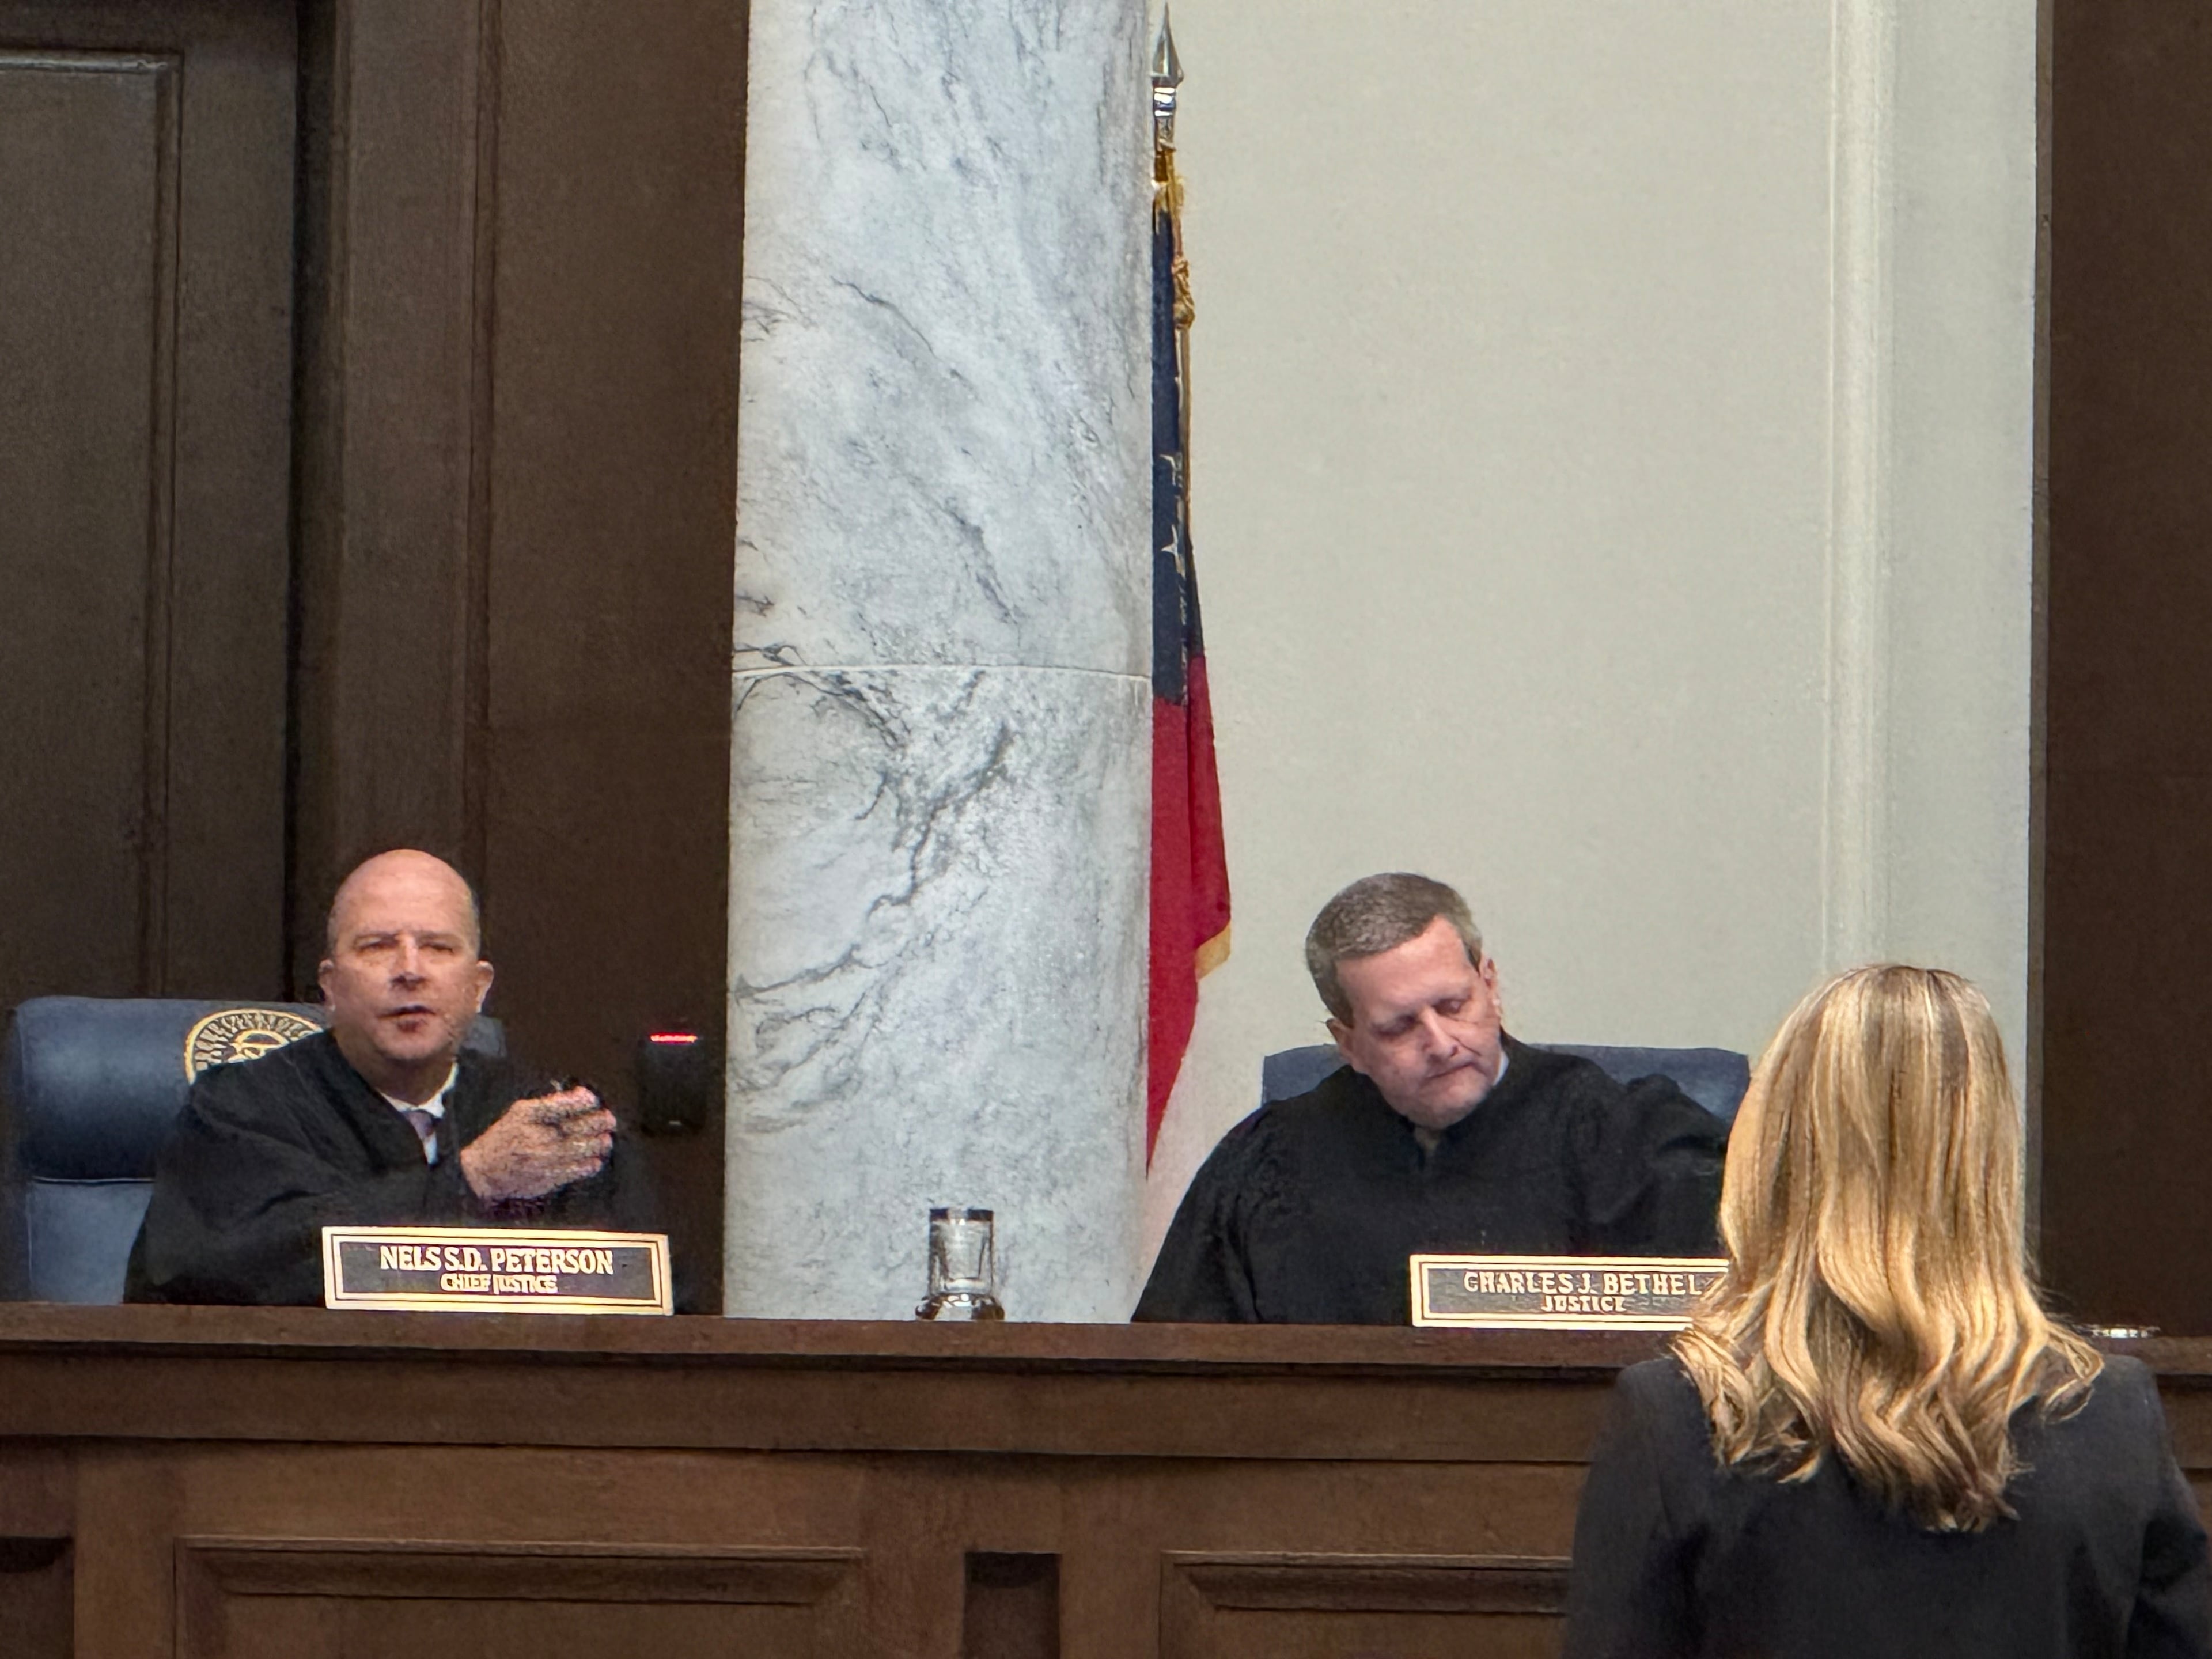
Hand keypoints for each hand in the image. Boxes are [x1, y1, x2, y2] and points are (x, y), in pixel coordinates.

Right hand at [458, 1086, 614, 1202]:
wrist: (483, 1172)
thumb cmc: (505, 1137)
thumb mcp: (520, 1113)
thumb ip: (549, 1103)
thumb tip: (580, 1095)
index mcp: (528, 1116)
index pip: (561, 1105)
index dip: (582, 1101)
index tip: (592, 1099)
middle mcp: (537, 1137)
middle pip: (576, 1127)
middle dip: (597, 1122)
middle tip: (609, 1119)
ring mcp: (543, 1159)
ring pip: (580, 1150)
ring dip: (598, 1144)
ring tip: (606, 1139)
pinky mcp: (547, 1178)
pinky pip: (575, 1171)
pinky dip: (589, 1165)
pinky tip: (595, 1160)